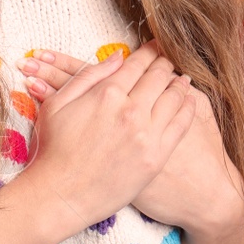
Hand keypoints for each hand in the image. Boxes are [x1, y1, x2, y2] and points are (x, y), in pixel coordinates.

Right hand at [19, 44, 243, 236]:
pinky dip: (189, 109)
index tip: (156, 47)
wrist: (60, 196)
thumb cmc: (53, 150)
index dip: (150, 52)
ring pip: (174, 98)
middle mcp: (130, 110)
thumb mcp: (58, 104)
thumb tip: (117, 57)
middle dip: (166, 64)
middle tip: (170, 60)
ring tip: (182, 79)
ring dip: (180, 84)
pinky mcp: (156, 157)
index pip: (137, 63)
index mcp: (107, 93)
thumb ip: (89, 76)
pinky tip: (190, 102)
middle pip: (159, 77)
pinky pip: (181, 125)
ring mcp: (146, 135)